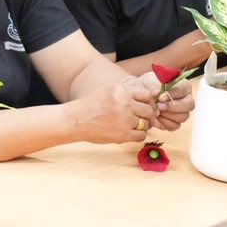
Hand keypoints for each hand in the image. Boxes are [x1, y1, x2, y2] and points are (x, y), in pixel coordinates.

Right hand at [72, 73, 191, 144]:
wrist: (76, 120)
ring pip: (146, 124)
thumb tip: (147, 98)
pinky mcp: (122, 135)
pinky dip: (139, 135)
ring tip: (136, 126)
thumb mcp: (108, 91)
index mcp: (121, 91)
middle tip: (146, 119)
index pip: (147, 95)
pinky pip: (141, 136)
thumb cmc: (90, 106)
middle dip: (150, 115)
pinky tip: (132, 133)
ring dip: (144, 126)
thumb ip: (126, 93)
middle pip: (149, 110)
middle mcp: (124, 104)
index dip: (150, 102)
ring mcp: (124, 120)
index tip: (148, 106)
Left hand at [147, 70, 193, 128]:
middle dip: (172, 107)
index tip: (160, 97)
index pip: (183, 90)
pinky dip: (165, 123)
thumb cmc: (150, 86)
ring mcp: (183, 112)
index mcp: (184, 86)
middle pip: (188, 106)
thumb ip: (159, 88)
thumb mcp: (152, 83)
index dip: (172, 94)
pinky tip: (157, 117)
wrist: (143, 94)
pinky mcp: (176, 122)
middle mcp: (186, 100)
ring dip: (168, 115)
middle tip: (159, 106)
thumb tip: (159, 95)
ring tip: (157, 111)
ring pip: (183, 117)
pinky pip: (175, 126)